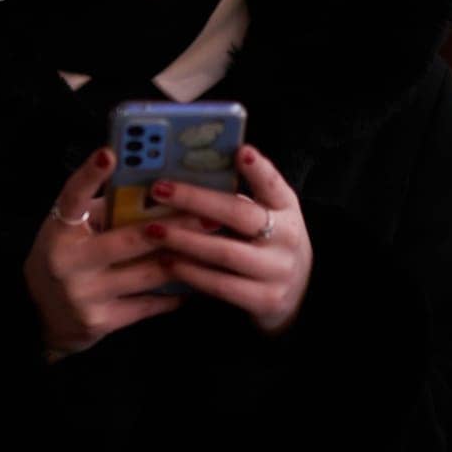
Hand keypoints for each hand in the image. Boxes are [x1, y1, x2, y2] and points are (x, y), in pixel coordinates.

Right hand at [24, 147, 210, 357]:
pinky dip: (174, 292)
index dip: (89, 174)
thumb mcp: (71, 231)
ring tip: (214, 246)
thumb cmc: (65, 260)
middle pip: (128, 238)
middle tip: (209, 214)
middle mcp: (68, 261)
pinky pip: (149, 303)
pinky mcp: (101, 321)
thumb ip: (102, 211)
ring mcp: (84, 293)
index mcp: (59, 230)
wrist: (41, 316)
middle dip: (174, 226)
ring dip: (183, 259)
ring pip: (147, 273)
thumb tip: (151, 185)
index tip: (109, 153)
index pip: (72, 197)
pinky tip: (195, 282)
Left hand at [141, 143, 312, 335]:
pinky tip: (167, 262)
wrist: (298, 292)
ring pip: (226, 253)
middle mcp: (289, 237)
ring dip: (185, 240)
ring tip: (153, 230)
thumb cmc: (266, 242)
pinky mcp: (266, 300)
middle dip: (195, 200)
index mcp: (286, 208)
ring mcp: (279, 271)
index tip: (241, 151)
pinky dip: (191, 273)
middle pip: (241, 215)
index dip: (259, 169)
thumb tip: (183, 171)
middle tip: (158, 189)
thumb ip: (236, 196)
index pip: (274, 184)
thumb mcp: (264, 214)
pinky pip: (221, 286)